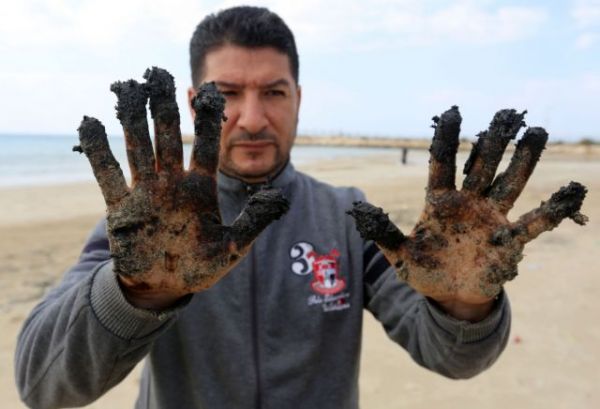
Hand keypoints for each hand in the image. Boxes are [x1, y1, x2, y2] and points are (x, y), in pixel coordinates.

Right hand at [75, 67, 288, 307]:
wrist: (164, 288)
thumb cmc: (200, 268)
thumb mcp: (233, 247)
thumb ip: (255, 222)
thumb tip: (280, 197)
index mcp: (200, 188)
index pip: (204, 146)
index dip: (207, 120)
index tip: (210, 92)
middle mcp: (172, 183)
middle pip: (167, 137)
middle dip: (164, 108)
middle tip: (159, 75)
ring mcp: (146, 192)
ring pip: (138, 147)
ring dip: (133, 119)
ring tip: (129, 89)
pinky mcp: (120, 207)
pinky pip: (107, 174)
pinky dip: (98, 150)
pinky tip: (90, 122)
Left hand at [348, 107, 586, 318]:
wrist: (450, 297)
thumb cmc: (424, 272)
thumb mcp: (399, 256)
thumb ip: (383, 232)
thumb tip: (358, 210)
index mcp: (440, 203)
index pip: (442, 165)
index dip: (447, 141)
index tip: (453, 113)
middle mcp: (468, 204)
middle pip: (482, 167)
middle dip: (493, 142)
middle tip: (506, 114)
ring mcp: (491, 219)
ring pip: (509, 183)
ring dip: (524, 161)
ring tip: (536, 132)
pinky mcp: (509, 240)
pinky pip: (534, 223)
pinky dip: (551, 210)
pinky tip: (570, 191)